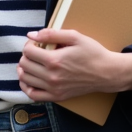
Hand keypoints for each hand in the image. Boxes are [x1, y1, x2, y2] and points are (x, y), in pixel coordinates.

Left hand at [17, 28, 131, 101]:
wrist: (106, 73)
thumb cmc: (92, 53)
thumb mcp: (75, 36)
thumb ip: (51, 34)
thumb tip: (31, 35)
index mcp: (54, 60)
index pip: (28, 51)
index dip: (29, 44)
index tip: (35, 43)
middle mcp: (51, 76)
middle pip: (25, 65)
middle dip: (26, 55)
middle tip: (34, 51)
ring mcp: (53, 89)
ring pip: (26, 79)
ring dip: (24, 69)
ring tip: (31, 63)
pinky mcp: (57, 97)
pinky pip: (33, 95)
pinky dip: (26, 87)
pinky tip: (29, 79)